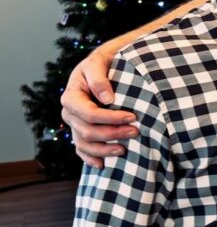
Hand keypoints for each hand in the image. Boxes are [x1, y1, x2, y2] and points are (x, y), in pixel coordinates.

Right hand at [60, 47, 135, 167]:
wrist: (105, 65)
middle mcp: (69, 113)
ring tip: (124, 149)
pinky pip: (81, 150)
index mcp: (71, 96)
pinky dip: (91, 158)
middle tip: (136, 132)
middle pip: (87, 131)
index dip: (110, 118)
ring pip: (84, 144)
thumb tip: (107, 99)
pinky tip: (102, 164)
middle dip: (112, 134)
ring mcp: (74, 125)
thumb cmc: (103, 62)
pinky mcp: (81, 132)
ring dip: (104, 149)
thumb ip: (99, 78)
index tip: (132, 117)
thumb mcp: (99, 62)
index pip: (89, 114)